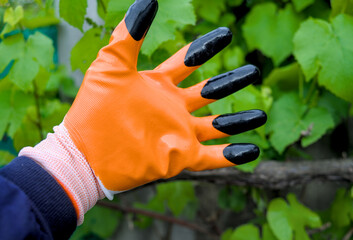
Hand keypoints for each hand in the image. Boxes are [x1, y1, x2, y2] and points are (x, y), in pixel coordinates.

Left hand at [64, 0, 265, 197]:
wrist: (86, 153)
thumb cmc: (94, 109)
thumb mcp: (111, 66)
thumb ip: (129, 35)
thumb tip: (147, 1)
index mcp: (159, 85)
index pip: (188, 61)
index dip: (206, 47)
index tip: (225, 34)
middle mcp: (173, 108)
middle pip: (209, 92)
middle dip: (231, 81)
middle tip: (254, 71)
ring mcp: (179, 132)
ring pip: (217, 125)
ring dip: (239, 120)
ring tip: (261, 114)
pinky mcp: (181, 156)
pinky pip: (213, 157)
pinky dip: (233, 156)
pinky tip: (252, 151)